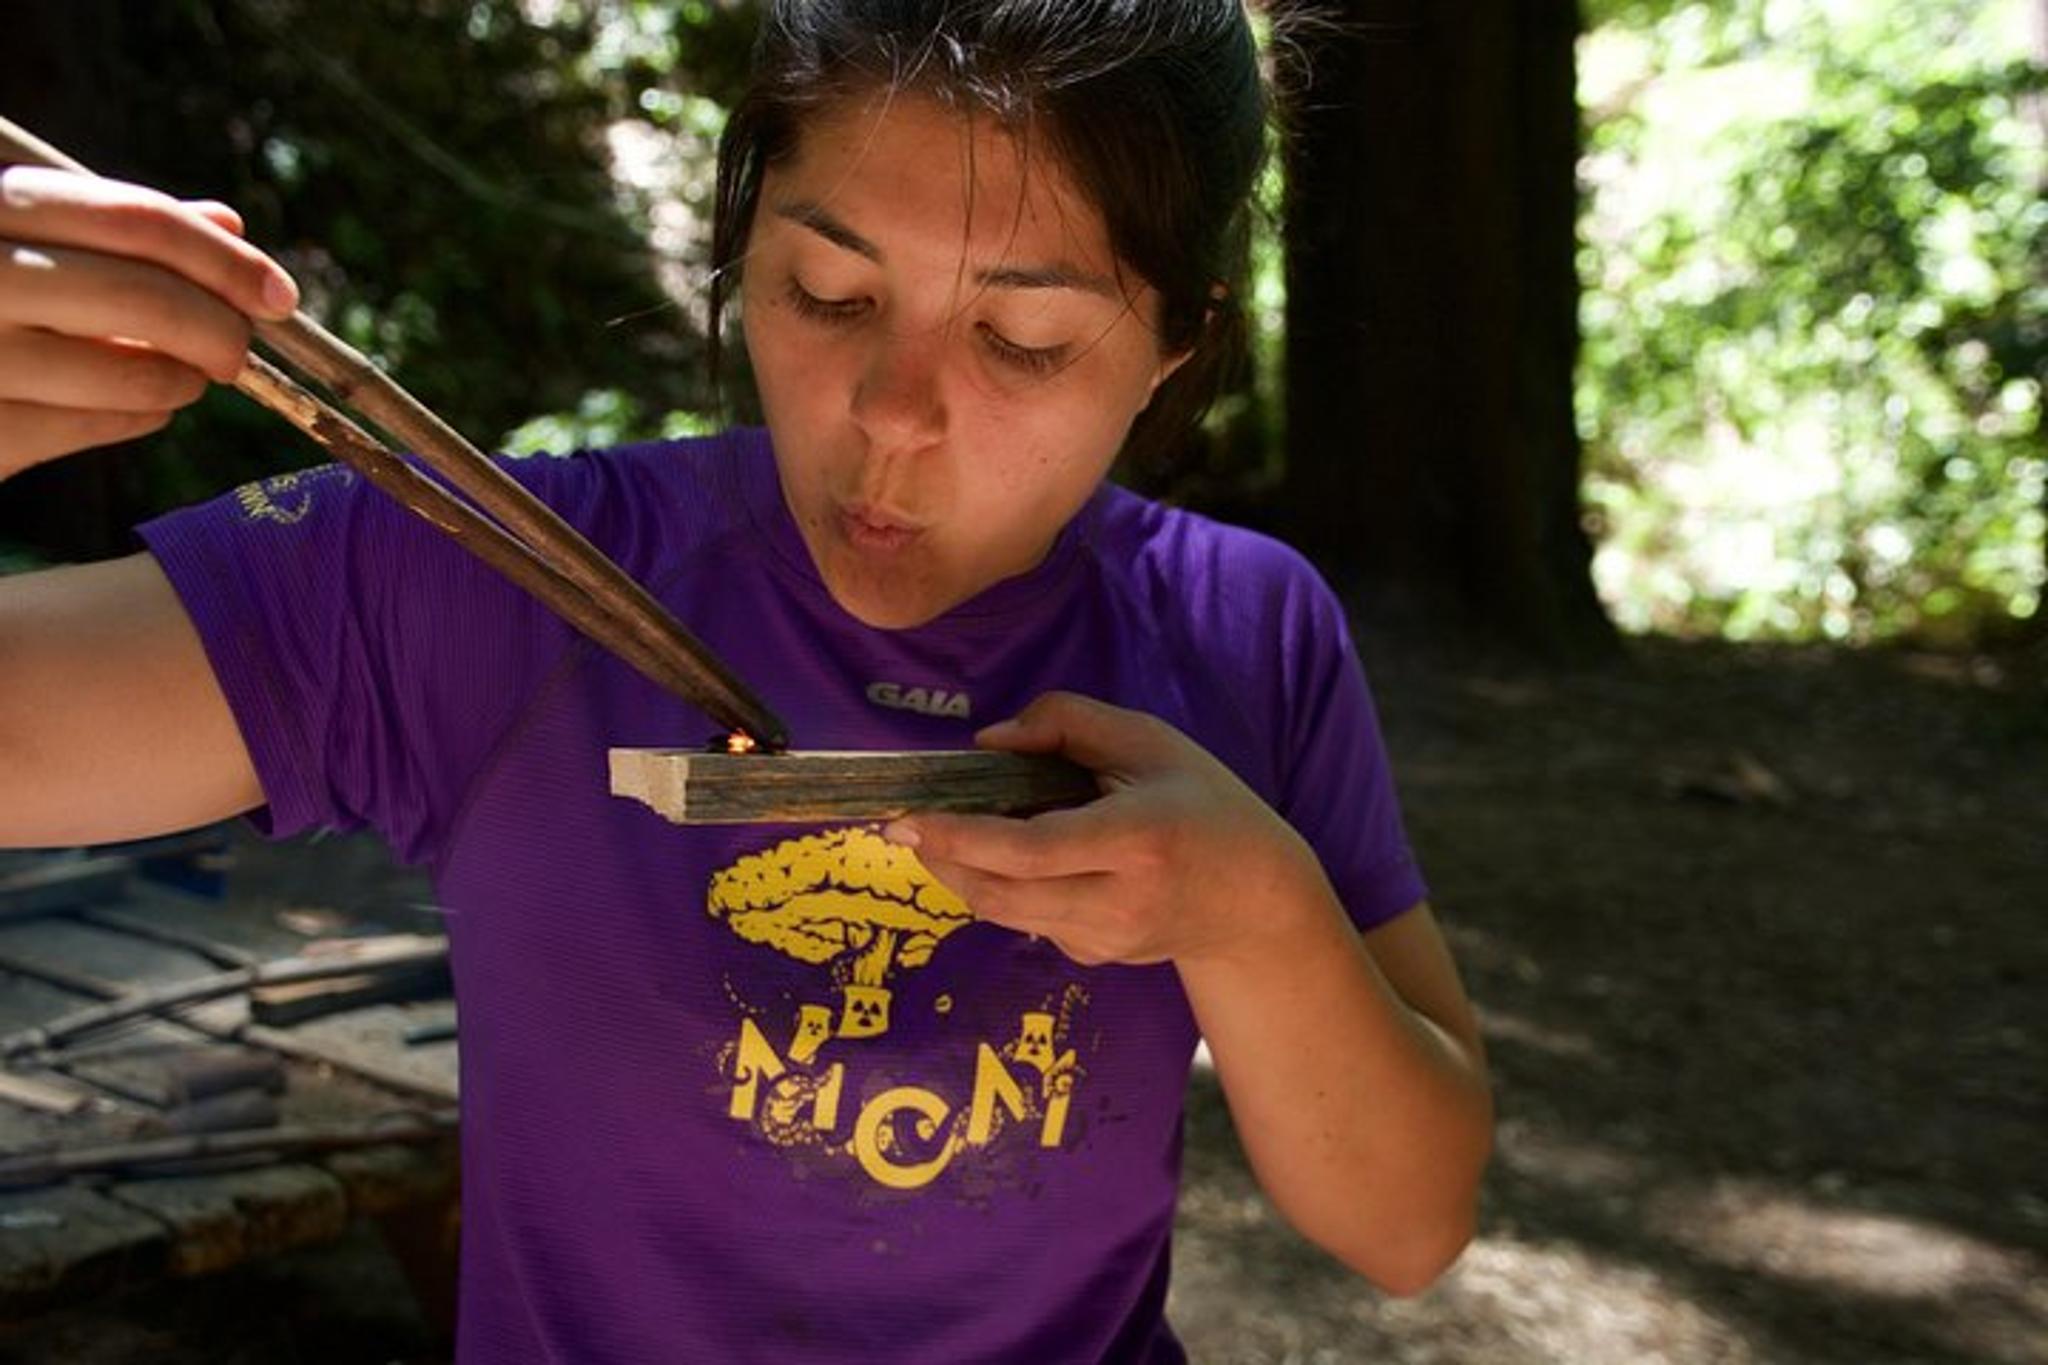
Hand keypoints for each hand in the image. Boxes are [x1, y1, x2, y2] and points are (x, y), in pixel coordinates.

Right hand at [0, 166, 299, 477]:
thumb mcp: (23, 237)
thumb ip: (114, 227)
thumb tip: (229, 221)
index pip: (134, 218)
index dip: (224, 259)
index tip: (280, 295)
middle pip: (145, 297)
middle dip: (221, 328)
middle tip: (242, 349)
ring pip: (133, 374)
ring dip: (185, 380)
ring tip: (188, 376)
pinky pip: (96, 427)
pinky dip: (141, 415)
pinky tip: (147, 405)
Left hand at [884, 692, 1332, 968]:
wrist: (1257, 899)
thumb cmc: (1202, 803)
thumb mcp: (1148, 739)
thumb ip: (1066, 722)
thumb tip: (989, 742)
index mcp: (1137, 839)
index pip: (1032, 849)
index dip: (964, 837)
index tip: (911, 818)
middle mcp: (1120, 900)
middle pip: (1003, 891)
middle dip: (943, 859)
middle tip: (901, 825)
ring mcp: (1108, 939)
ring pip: (1005, 912)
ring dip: (960, 875)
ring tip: (936, 837)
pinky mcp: (1097, 958)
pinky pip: (1030, 922)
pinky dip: (1006, 890)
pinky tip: (1013, 861)